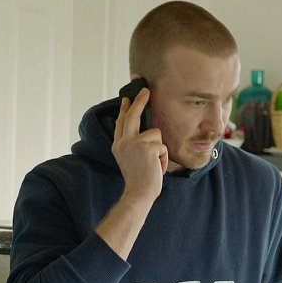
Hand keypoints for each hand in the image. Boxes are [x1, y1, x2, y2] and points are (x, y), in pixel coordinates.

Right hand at [112, 87, 167, 205]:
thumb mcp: (132, 158)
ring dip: (159, 148)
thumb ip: (135, 144)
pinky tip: (157, 167)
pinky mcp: (147, 147)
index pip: (122, 122)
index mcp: (118, 144)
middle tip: (146, 90)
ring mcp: (134, 143)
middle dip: (140, 100)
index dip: (125, 109)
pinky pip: (162, 146)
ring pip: (155, 134)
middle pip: (133, 116)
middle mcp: (124, 142)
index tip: (127, 98)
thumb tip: (148, 130)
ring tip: (154, 163)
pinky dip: (163, 158)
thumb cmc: (140, 179)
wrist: (139, 193)